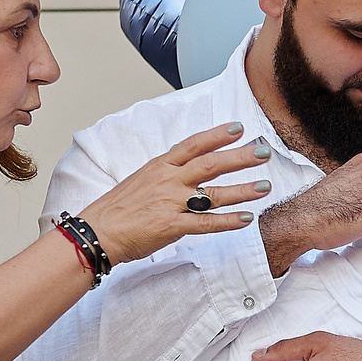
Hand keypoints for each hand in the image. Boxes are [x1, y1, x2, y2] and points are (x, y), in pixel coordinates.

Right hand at [73, 125, 272, 264]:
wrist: (96, 232)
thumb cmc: (116, 209)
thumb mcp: (140, 180)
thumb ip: (166, 173)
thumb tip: (186, 169)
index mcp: (159, 166)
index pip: (193, 144)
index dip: (217, 135)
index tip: (238, 128)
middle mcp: (168, 181)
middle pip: (210, 164)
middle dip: (239, 157)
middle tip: (263, 152)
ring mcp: (170, 203)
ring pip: (213, 193)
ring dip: (242, 189)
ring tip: (264, 185)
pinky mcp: (172, 226)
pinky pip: (206, 223)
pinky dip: (228, 221)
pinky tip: (246, 218)